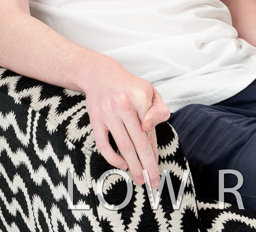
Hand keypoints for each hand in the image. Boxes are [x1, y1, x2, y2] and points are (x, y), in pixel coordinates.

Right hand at [83, 63, 169, 187]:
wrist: (100, 75)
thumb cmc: (129, 86)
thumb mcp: (150, 91)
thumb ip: (159, 110)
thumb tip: (150, 128)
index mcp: (140, 97)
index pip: (150, 130)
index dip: (154, 151)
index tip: (157, 166)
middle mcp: (123, 105)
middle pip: (138, 142)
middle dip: (146, 164)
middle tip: (152, 181)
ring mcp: (108, 113)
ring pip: (123, 145)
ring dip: (133, 165)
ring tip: (140, 178)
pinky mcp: (96, 120)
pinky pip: (103, 144)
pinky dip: (112, 157)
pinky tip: (122, 165)